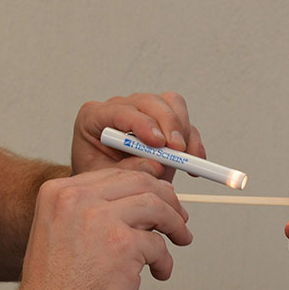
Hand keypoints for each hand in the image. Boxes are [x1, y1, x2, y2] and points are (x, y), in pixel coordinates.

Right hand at [9, 168, 191, 289]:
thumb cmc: (57, 289)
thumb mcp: (62, 233)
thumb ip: (91, 212)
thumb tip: (138, 201)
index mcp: (59, 193)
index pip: (115, 174)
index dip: (145, 186)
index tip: (160, 200)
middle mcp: (78, 200)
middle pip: (140, 183)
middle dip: (168, 200)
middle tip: (179, 219)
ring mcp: (101, 220)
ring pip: (156, 207)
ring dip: (175, 225)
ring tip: (179, 240)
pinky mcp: (123, 245)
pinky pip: (158, 244)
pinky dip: (164, 260)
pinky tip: (158, 272)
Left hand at [72, 92, 205, 179]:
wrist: (105, 187)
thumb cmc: (98, 177)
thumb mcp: (105, 179)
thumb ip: (127, 171)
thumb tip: (156, 165)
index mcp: (94, 117)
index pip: (121, 111)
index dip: (143, 124)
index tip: (158, 143)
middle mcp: (119, 109)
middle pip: (149, 102)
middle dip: (168, 125)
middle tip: (177, 150)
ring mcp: (142, 112)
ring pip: (170, 104)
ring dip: (182, 130)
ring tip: (186, 158)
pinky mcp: (161, 121)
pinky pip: (184, 121)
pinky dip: (192, 140)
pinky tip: (194, 159)